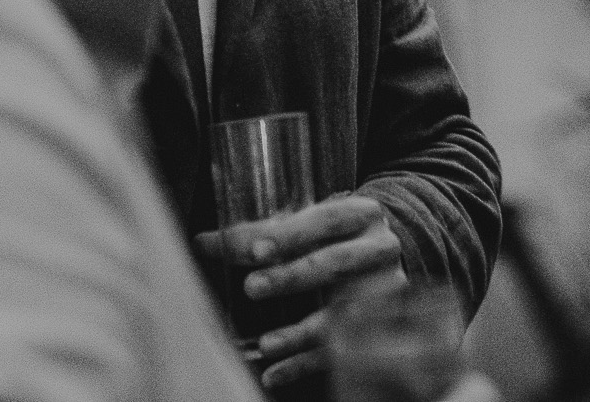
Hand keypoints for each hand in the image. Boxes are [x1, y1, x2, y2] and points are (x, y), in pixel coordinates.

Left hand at [197, 194, 407, 388]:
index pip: (325, 220)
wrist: (386, 254)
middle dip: (292, 277)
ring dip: (301, 331)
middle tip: (252, 287)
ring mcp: (383, 288)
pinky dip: (304, 363)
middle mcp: (378, 248)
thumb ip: (263, 233)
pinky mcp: (378, 324)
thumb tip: (203, 242)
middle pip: (336, 262)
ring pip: (343, 312)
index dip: (290, 235)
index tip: (255, 250)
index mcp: (360, 214)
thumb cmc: (335, 236)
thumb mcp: (310, 223)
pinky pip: (341, 348)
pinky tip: (275, 374)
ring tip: (267, 344)